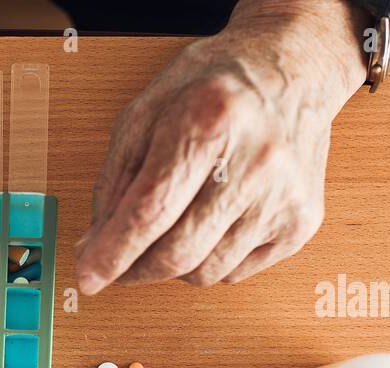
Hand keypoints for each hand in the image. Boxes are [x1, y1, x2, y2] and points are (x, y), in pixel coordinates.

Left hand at [75, 0, 368, 290]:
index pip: (150, 211)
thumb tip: (94, 248)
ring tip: (174, 224)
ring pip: (205, 272)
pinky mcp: (301, 222)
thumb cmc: (214, 86)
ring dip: (173, 265)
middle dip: (136, 269)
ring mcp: (284, 195)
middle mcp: (256, 159)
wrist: (293, 67)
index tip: (88, 278)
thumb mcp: (147, 111)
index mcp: (210, 119)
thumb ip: (115, 180)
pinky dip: (209, 260)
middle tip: (119, 263)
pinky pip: (235, 272)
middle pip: (178, 253)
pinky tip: (212, 221)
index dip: (112, 253)